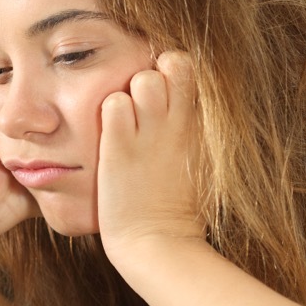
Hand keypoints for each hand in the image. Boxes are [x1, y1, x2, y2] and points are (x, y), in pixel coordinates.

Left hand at [97, 51, 206, 265]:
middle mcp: (178, 123)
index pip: (187, 67)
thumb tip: (178, 103)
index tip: (160, 94)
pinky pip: (113, 103)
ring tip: (125, 121)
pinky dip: (109, 113)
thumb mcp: (194, 159)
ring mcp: (150, 134)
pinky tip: (111, 135)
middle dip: (154, 73)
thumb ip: (186, 128)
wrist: (157, 243)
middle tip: (142, 104)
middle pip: (173, 62)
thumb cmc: (171, 207)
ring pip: (142, 78)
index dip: (170, 72)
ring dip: (129, 91)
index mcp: (196, 125)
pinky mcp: (121, 147)